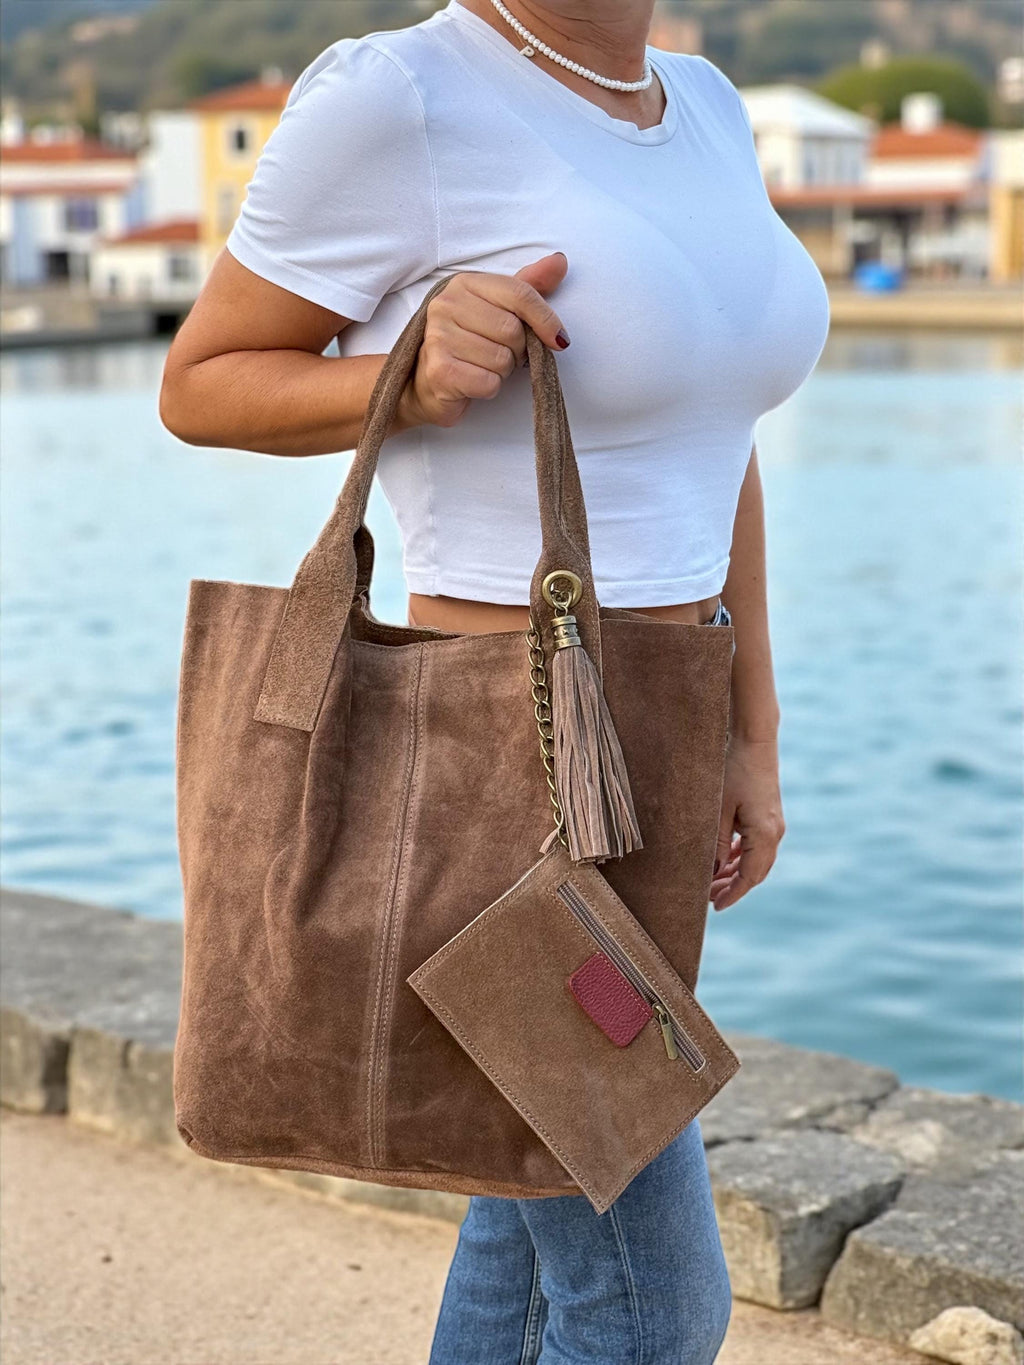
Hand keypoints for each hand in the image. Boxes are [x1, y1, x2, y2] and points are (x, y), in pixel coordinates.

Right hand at [397, 253, 569, 429]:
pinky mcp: (440, 370)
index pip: (519, 294)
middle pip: (513, 331)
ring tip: (483, 366)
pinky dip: (490, 388)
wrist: (426, 383)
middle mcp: (447, 305)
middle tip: (501, 354)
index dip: (545, 319)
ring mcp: (439, 337)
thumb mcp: (498, 308)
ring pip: (502, 360)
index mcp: (464, 284)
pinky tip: (474, 382)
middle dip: (517, 351)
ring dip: (503, 371)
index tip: (558, 339)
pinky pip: (489, 382)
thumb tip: (560, 261)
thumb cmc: (468, 343)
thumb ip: (529, 286)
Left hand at [710, 735, 784, 910]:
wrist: (755, 741)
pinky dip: (741, 857)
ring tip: (712, 882)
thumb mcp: (718, 809)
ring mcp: (774, 825)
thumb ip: (716, 844)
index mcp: (764, 834)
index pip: (749, 877)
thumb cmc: (733, 771)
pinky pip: (757, 846)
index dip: (733, 894)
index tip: (715, 907)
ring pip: (756, 861)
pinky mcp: (769, 816)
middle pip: (755, 873)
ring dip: (736, 873)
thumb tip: (713, 872)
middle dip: (733, 887)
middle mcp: (774, 833)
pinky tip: (724, 861)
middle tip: (708, 897)